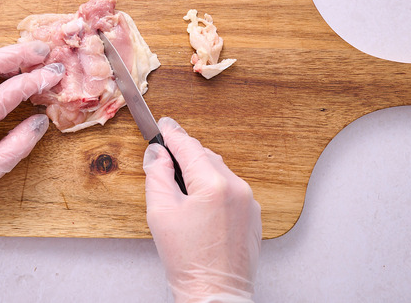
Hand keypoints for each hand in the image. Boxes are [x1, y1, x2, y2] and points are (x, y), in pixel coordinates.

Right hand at [143, 117, 261, 302]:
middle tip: (164, 160)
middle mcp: (237, 187)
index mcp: (214, 183)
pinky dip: (215, 189)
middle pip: (205, 156)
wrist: (214, 293)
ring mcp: (249, 201)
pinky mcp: (253, 215)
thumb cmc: (187, 259)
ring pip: (219, 172)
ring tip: (181, 192)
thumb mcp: (160, 212)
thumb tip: (157, 154)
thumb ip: (157, 175)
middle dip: (185, 156)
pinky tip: (200, 207)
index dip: (172, 134)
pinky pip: (231, 190)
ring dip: (200, 173)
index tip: (163, 124)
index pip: (189, 146)